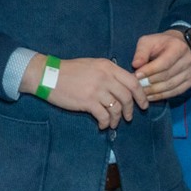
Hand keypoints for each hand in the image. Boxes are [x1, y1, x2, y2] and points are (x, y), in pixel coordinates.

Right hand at [32, 56, 146, 128]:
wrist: (48, 75)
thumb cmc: (70, 71)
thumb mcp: (92, 65)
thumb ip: (108, 74)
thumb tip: (124, 88)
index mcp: (107, 67)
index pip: (132, 81)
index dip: (141, 95)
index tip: (142, 104)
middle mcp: (105, 77)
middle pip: (127, 97)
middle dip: (130, 110)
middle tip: (128, 117)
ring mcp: (96, 89)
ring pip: (116, 108)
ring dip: (116, 119)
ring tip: (112, 123)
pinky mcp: (87, 101)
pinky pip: (104, 116)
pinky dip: (105, 123)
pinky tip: (101, 125)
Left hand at [131, 31, 190, 102]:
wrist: (178, 44)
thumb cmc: (160, 43)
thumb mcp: (148, 41)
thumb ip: (141, 52)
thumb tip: (135, 65)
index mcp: (179, 47)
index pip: (164, 63)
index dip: (149, 70)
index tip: (136, 75)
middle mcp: (188, 59)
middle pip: (167, 75)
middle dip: (150, 82)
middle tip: (137, 86)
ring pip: (172, 85)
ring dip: (155, 91)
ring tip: (141, 93)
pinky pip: (176, 91)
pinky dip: (162, 96)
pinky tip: (150, 97)